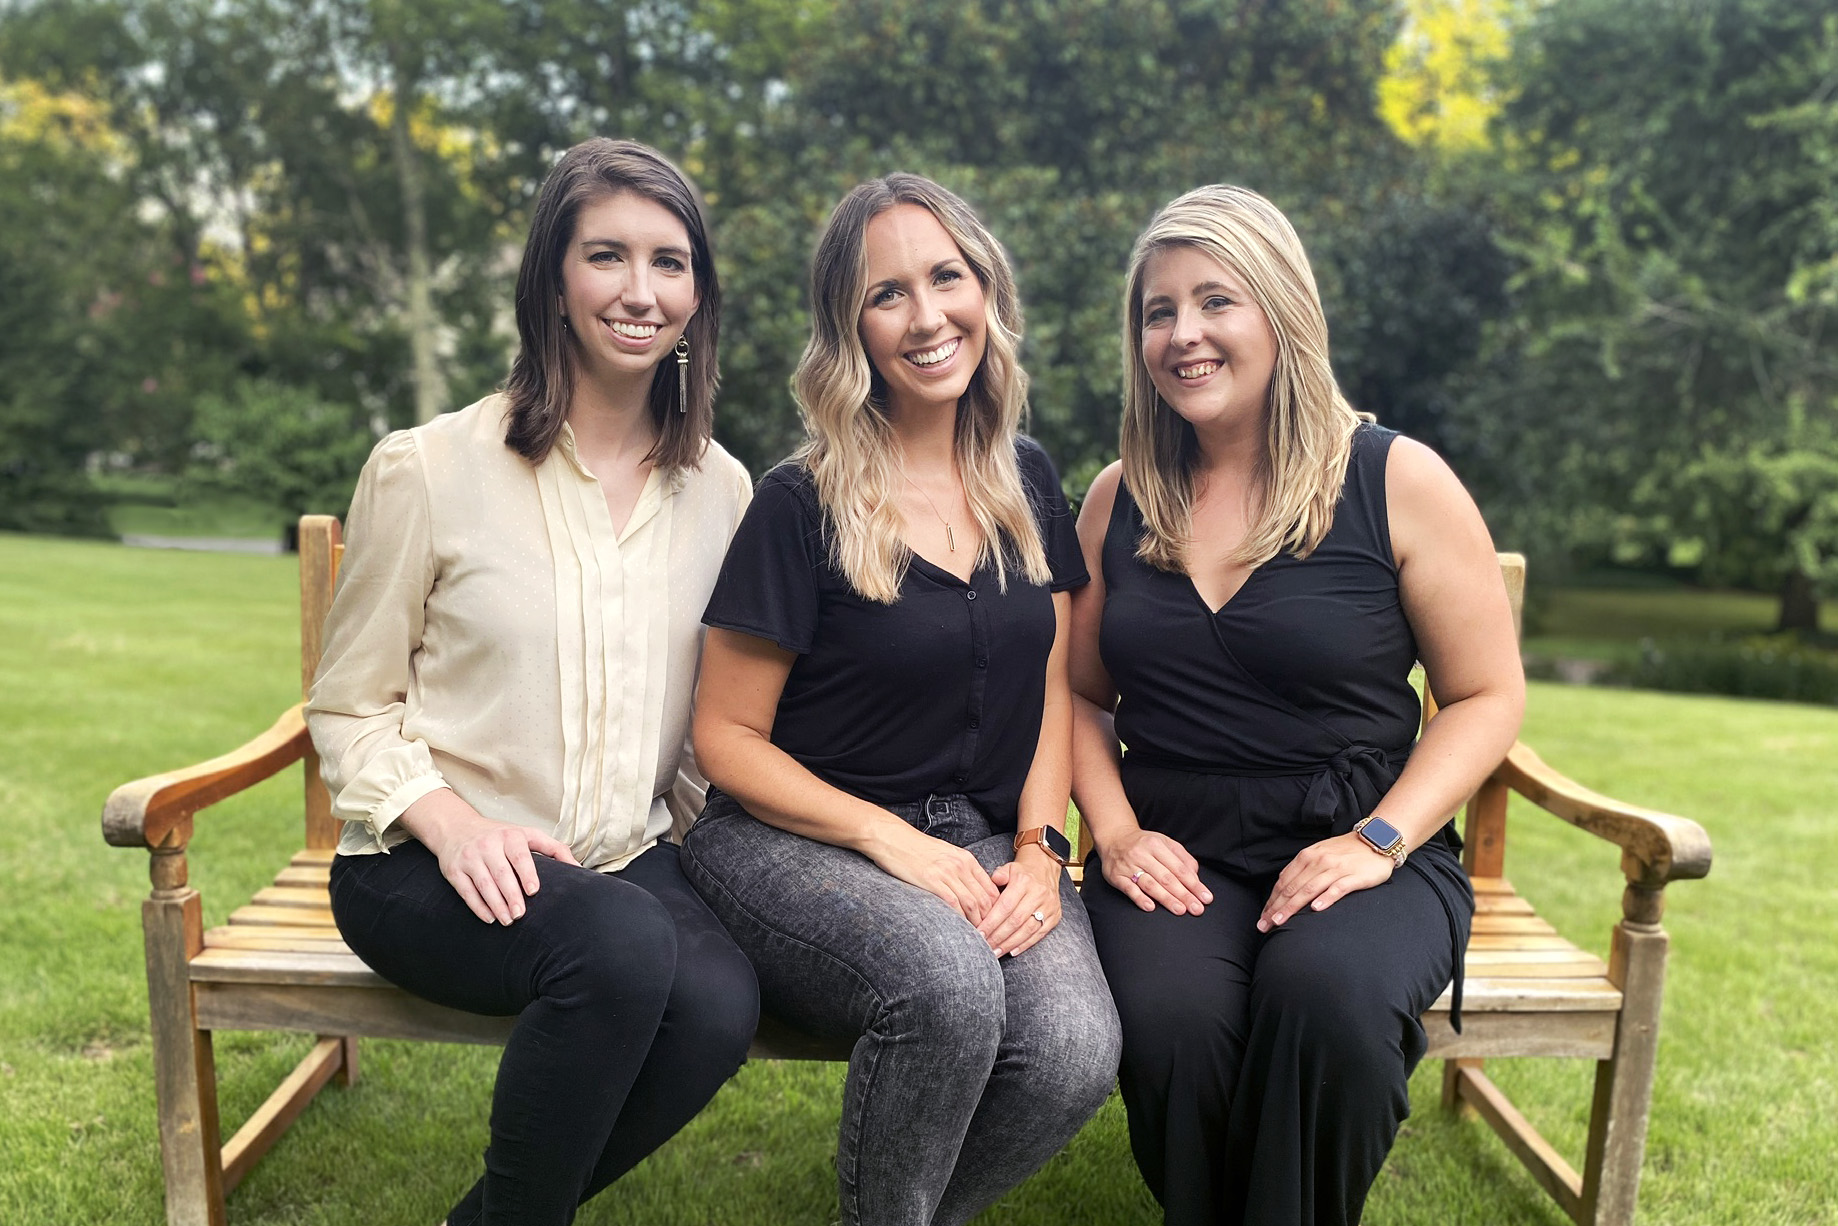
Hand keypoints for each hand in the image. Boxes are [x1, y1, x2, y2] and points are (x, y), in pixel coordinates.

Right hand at [399, 789, 581, 924]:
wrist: (456, 827)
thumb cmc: (500, 835)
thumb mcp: (527, 834)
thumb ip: (554, 848)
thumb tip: (578, 868)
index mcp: (510, 836)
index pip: (519, 855)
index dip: (527, 873)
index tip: (533, 890)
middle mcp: (488, 845)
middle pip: (501, 873)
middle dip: (511, 895)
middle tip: (520, 914)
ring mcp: (469, 857)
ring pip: (483, 884)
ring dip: (496, 905)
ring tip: (507, 920)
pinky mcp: (454, 870)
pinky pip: (465, 891)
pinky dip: (477, 907)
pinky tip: (489, 918)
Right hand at [868, 822, 1000, 927]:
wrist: (892, 837)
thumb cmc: (915, 848)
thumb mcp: (945, 854)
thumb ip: (960, 869)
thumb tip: (970, 889)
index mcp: (966, 859)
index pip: (991, 888)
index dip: (996, 910)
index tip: (994, 924)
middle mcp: (960, 865)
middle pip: (985, 898)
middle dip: (990, 921)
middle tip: (989, 937)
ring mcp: (946, 872)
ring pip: (972, 903)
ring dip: (977, 923)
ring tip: (978, 939)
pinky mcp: (931, 880)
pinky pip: (953, 903)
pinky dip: (960, 919)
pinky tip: (960, 930)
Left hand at [978, 848, 1062, 956]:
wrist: (1045, 869)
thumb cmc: (1022, 872)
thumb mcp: (1008, 868)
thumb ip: (997, 876)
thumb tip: (990, 884)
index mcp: (1023, 882)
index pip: (1005, 906)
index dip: (992, 922)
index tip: (979, 933)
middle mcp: (1038, 894)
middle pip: (1016, 921)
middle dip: (998, 936)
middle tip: (985, 946)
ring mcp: (1048, 906)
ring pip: (1027, 930)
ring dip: (1010, 944)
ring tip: (996, 952)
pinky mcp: (1054, 916)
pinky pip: (1039, 934)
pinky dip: (1025, 944)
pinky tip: (1012, 951)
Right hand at [1100, 827, 1212, 914]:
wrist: (1114, 838)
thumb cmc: (1143, 843)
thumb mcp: (1164, 842)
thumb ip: (1182, 857)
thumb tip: (1195, 876)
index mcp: (1156, 845)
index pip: (1179, 868)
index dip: (1194, 884)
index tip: (1205, 898)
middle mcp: (1142, 854)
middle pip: (1166, 878)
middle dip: (1184, 895)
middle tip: (1197, 908)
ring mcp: (1128, 866)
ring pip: (1150, 884)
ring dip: (1166, 898)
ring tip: (1180, 910)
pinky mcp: (1116, 876)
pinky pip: (1128, 889)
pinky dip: (1139, 898)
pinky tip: (1150, 907)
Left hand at [1258, 832, 1393, 931]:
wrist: (1377, 839)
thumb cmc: (1346, 851)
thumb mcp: (1319, 853)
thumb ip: (1302, 868)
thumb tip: (1283, 886)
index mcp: (1307, 856)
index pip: (1284, 881)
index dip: (1272, 900)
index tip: (1263, 917)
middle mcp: (1319, 861)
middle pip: (1293, 888)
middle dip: (1276, 908)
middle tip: (1264, 925)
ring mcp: (1336, 868)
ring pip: (1309, 889)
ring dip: (1292, 907)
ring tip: (1280, 921)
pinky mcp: (1354, 876)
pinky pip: (1338, 888)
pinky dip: (1326, 898)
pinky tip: (1316, 909)